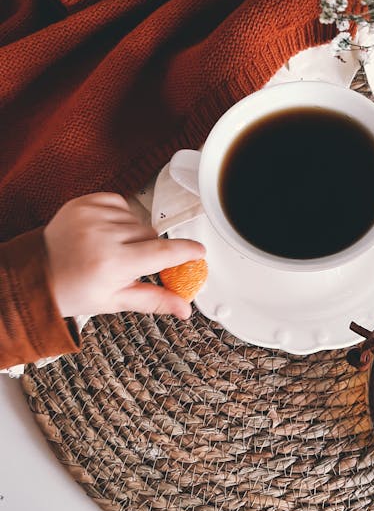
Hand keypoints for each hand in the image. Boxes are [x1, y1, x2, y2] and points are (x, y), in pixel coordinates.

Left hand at [44, 192, 204, 318]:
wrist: (37, 274)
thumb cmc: (73, 290)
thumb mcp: (115, 301)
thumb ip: (154, 300)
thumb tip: (184, 308)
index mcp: (111, 263)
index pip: (162, 252)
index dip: (186, 251)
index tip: (199, 252)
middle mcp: (102, 236)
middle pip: (150, 235)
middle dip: (148, 250)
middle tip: (130, 263)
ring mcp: (92, 215)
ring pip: (137, 220)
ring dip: (132, 234)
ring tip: (112, 249)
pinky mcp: (84, 202)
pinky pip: (120, 203)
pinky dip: (120, 217)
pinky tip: (107, 232)